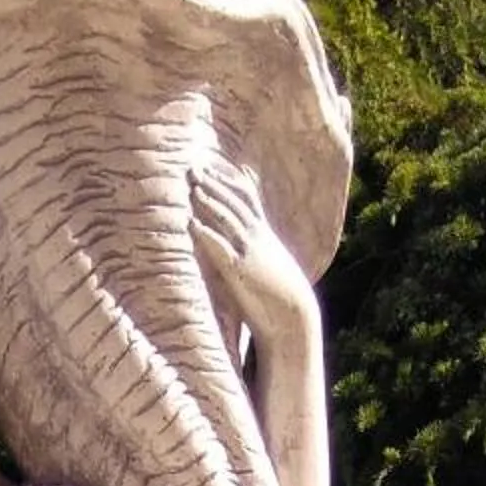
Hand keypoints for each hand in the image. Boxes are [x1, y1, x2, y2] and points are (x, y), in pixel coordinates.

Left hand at [190, 160, 311, 336]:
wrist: (294, 318)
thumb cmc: (281, 298)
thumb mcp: (272, 266)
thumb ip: (260, 253)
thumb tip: (250, 251)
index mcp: (264, 234)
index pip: (247, 197)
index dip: (229, 180)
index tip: (213, 167)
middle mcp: (257, 237)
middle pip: (234, 201)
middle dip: (214, 183)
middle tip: (194, 168)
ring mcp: (248, 252)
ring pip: (227, 219)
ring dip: (209, 201)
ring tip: (192, 188)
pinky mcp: (239, 272)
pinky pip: (220, 247)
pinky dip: (205, 233)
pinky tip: (191, 223)